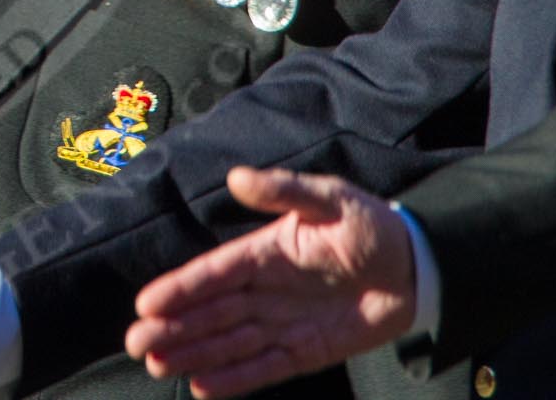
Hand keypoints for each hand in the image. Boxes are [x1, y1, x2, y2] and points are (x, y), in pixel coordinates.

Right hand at [124, 166, 416, 398]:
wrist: (418, 267)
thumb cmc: (371, 226)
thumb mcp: (330, 199)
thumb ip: (284, 190)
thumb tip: (237, 177)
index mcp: (264, 252)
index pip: (214, 274)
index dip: (180, 289)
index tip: (148, 305)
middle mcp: (265, 290)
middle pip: (211, 313)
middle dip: (173, 328)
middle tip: (137, 345)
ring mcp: (283, 323)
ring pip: (229, 343)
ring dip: (194, 354)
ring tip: (158, 365)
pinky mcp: (306, 351)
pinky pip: (265, 368)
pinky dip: (235, 379)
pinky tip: (203, 386)